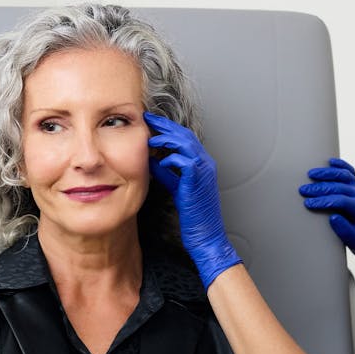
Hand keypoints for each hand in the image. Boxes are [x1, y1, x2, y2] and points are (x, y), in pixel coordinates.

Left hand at [145, 112, 241, 288]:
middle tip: (148, 118)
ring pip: (186, 144)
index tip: (152, 122)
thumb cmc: (193, 215)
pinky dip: (170, 158)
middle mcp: (206, 163)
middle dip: (166, 125)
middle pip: (186, 135)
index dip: (169, 128)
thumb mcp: (176, 188)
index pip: (185, 138)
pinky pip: (184, 161)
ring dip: (166, 138)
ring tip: (150, 137)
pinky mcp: (198, 181)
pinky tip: (158, 161)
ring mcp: (204, 171)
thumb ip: (166, 173)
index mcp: (203, 164)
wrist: (206, 235)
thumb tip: (151, 161)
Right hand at [299, 158, 354, 279]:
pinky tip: (329, 161)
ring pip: (344, 175)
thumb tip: (333, 217)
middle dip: (320, 188)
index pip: (342, 201)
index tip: (308, 204)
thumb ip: (345, 231)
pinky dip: (339, 165)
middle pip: (340, 187)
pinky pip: (349, 171)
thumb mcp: (353, 241)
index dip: (324, 201)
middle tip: (303, 190)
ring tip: (310, 174)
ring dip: (327, 173)